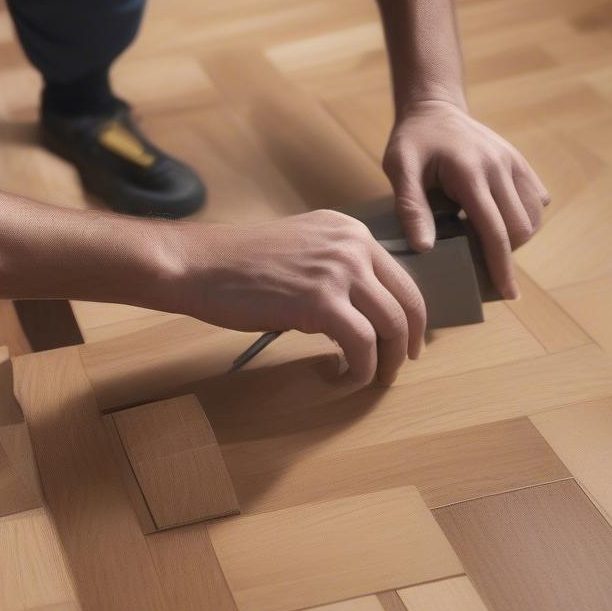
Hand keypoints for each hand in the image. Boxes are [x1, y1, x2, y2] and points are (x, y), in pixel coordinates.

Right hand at [174, 210, 425, 385]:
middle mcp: (353, 245)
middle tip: (398, 366)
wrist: (200, 265)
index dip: (411, 316)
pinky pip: (363, 345)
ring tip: (372, 379)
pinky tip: (342, 377)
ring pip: (391, 325)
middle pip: (406, 302)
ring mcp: (340, 271)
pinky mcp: (322, 302)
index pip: (401, 277)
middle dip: (407, 342)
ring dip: (387, 361)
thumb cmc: (240, 265)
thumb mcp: (303, 251)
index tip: (407, 341)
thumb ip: (337, 270)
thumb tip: (363, 315)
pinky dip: (359, 370)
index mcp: (350, 231)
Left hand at [382, 99, 550, 298]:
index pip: (495, 230)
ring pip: (533, 216)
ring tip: (486, 237)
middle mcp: (499, 167)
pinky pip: (536, 198)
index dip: (501, 266)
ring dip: (517, 236)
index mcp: (470, 173)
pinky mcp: (519, 161)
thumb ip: (411, 208)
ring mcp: (513, 162)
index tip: (508, 293)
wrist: (433, 107)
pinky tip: (499, 217)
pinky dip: (524, 217)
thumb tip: (426, 248)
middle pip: (520, 227)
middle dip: (505, 252)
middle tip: (477, 256)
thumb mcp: (399, 169)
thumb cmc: (412, 142)